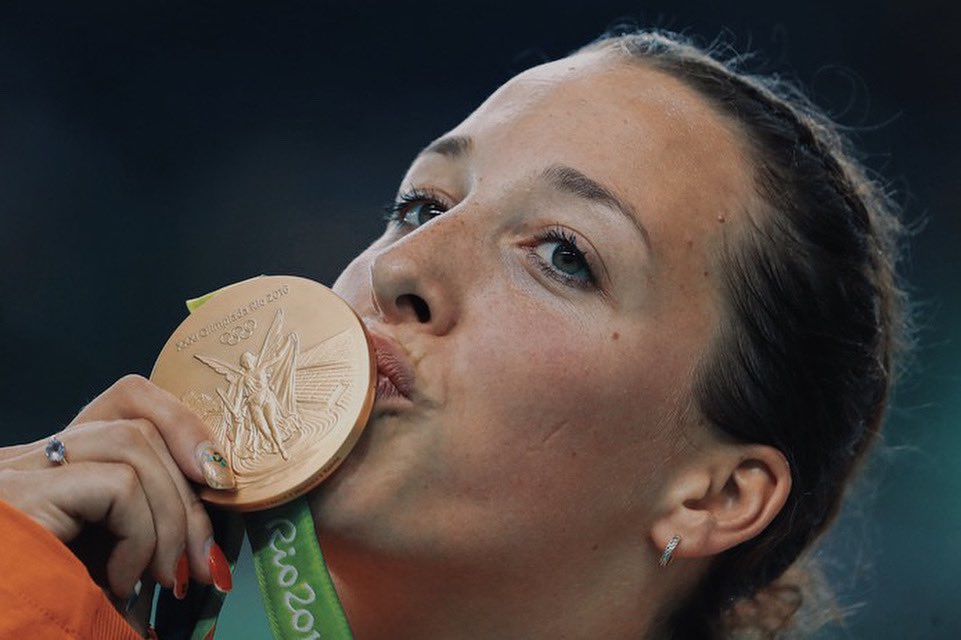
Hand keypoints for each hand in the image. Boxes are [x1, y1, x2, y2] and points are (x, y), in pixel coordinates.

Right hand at [0, 374, 234, 601]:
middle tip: (203, 563)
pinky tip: (122, 581)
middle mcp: (26, 460)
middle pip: (140, 425)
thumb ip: (158, 523)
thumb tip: (219, 502)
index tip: (217, 481)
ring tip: (163, 577)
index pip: (128, 401)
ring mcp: (17, 472)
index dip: (184, 427)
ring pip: (134, 442)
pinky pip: (119, 485)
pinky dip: (141, 535)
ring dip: (171, 517)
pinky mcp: (20, 496)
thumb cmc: (63, 622)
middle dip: (189, 496)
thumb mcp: (120, 562)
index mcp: (50, 469)